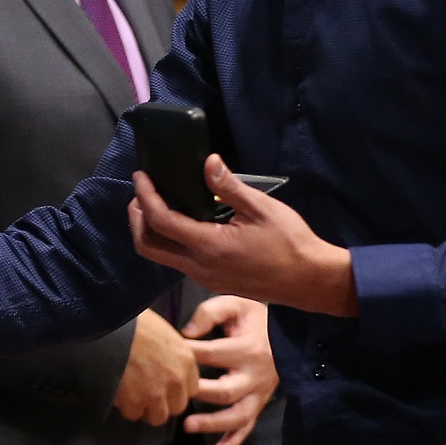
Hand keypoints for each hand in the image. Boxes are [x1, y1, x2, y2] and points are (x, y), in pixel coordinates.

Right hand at [111, 309, 197, 426]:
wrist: (108, 322)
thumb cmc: (133, 321)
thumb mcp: (163, 332)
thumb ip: (171, 354)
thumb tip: (165, 366)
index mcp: (186, 361)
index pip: (190, 389)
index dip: (174, 389)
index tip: (160, 383)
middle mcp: (176, 380)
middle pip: (176, 407)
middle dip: (161, 402)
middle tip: (144, 390)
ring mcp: (156, 393)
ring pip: (156, 416)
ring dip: (144, 408)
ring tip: (130, 393)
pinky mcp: (135, 401)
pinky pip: (132, 414)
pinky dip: (124, 406)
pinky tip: (117, 390)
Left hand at [130, 158, 356, 316]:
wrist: (309, 281)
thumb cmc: (290, 243)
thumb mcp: (262, 208)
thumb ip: (229, 187)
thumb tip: (208, 161)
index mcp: (209, 246)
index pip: (160, 220)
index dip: (145, 195)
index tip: (141, 175)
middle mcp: (199, 267)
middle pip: (147, 246)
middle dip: (136, 218)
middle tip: (141, 192)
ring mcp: (204, 278)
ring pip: (160, 257)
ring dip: (150, 231)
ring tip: (155, 204)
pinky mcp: (212, 282)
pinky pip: (177, 262)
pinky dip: (168, 241)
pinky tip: (180, 222)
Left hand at [179, 296, 276, 444]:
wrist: (290, 333)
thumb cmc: (257, 317)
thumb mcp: (237, 303)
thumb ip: (211, 313)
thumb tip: (186, 333)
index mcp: (247, 349)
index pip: (212, 354)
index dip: (188, 355)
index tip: (166, 355)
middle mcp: (255, 376)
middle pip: (226, 391)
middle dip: (199, 394)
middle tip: (175, 395)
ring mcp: (259, 394)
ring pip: (238, 416)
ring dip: (213, 424)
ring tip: (188, 426)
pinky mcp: (259, 405)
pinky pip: (247, 428)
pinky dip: (231, 444)